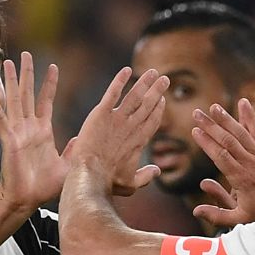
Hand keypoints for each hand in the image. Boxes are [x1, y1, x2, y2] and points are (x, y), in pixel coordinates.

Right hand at [0, 51, 64, 211]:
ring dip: (12, 80)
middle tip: (25, 54)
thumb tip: (81, 139)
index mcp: (42, 132)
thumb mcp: (67, 165)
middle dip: (27, 73)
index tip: (52, 67)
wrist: (27, 200)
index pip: (45, 101)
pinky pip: (0, 117)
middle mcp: (28, 128)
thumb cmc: (44, 187)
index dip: (49, 84)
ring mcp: (17, 132)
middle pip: (28, 94)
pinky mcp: (9, 139)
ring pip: (14, 100)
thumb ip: (73, 150)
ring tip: (8, 61)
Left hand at [69, 67, 167, 195]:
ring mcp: (117, 119)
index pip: (152, 121)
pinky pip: (112, 93)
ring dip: (145, 83)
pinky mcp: (101, 114)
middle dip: (157, 91)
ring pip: (135, 96)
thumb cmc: (109, 183)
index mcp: (138, 142)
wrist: (90, 175)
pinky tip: (127, 70)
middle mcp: (131, 127)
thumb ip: (146, 176)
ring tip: (154, 72)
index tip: (162, 99)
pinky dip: (120, 80)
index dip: (158, 109)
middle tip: (164, 79)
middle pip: (148, 105)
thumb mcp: (131, 184)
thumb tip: (157, 171)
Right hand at [191, 91, 254, 226]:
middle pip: (229, 140)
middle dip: (212, 125)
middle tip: (198, 113)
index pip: (220, 156)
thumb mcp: (241, 219)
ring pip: (246, 132)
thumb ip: (217, 214)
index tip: (194, 130)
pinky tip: (248, 105)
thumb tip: (196, 210)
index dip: (206, 142)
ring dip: (230, 117)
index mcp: (242, 179)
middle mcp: (253, 164)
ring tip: (217, 106)